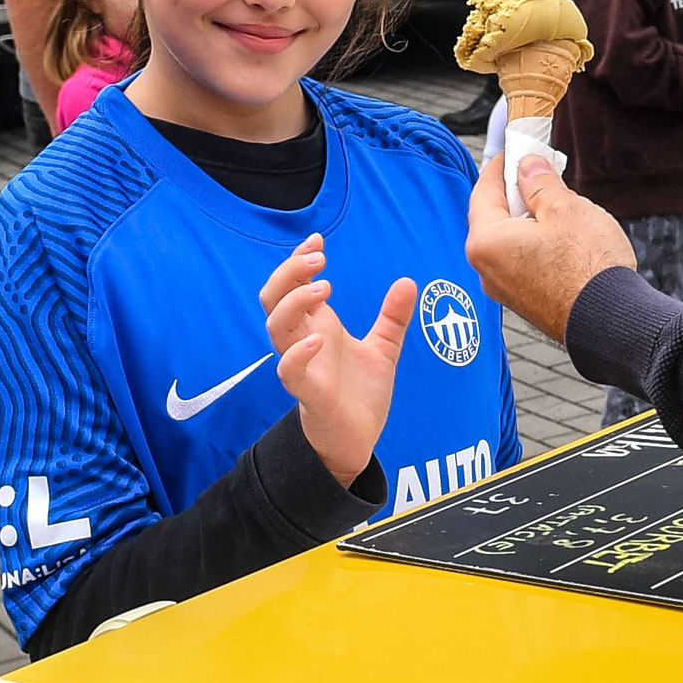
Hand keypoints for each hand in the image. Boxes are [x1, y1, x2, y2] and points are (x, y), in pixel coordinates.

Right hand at [260, 233, 416, 487]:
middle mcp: (303, 341)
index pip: (293, 284)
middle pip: (273, 297)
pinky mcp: (308, 393)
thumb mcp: (384, 349)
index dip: (298, 260)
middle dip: (289, 272)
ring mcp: (302, 365)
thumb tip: (408, 281)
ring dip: (294, 303)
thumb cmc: (361, 394)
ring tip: (325, 289)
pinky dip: (298, 354)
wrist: (358, 440)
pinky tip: (320, 340)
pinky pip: (288, 370)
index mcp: (317, 326)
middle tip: (319, 260)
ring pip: (275, 327)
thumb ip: (393, 317)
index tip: (318, 241)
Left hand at [466, 154, 635, 343]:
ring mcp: (505, 290)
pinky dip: (537, 245)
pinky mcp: (526, 302)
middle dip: (517, 194)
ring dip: (531, 220)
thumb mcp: (565, 208)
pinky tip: (565, 238)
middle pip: (495, 218)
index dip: (499, 167)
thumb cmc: (587, 268)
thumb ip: (540, 183)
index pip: (482, 192)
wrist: (612, 322)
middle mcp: (486, 269)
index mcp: (485, 242)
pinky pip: (523, 262)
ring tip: (561, 206)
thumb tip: (528, 167)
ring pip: (511, 241)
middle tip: (541, 174)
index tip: (514, 152)